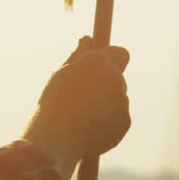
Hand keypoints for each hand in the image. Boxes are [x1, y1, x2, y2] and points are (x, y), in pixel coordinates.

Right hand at [24, 37, 130, 175]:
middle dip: (103, 84)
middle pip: (116, 78)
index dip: (111, 59)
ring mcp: (123, 102)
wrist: (56, 139)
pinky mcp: (125, 123)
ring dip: (104, 104)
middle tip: (80, 96)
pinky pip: (118, 118)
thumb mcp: (61, 75)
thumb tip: (87, 40)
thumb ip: (78, 56)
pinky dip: (107, 122)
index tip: (100, 66)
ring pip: (117, 99)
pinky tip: (88, 128)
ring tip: (80, 115)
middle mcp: (116, 79)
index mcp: (99, 63)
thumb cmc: (53, 104)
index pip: (120, 53)